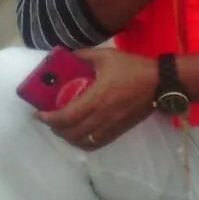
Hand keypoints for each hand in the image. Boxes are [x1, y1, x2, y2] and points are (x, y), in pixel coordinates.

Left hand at [39, 49, 157, 149]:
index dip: (48, 118)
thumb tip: (66, 55)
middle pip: (70, 132)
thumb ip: (84, 55)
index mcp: (96, 98)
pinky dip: (82, 142)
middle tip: (48, 118)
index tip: (38, 113)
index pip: (65, 116)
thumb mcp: (106, 56)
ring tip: (62, 126)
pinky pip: (95, 144)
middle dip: (54, 128)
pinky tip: (80, 134)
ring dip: (67, 136)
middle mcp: (101, 117)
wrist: (160, 82)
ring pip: (82, 141)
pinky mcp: (118, 130)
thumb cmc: (133, 68)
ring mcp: (110, 126)